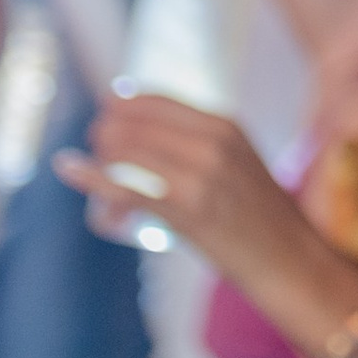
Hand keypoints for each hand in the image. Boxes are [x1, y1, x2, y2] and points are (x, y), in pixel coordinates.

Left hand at [57, 98, 354, 339]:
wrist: (290, 258)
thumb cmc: (259, 215)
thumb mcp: (238, 161)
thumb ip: (201, 142)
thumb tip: (145, 130)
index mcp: (225, 125)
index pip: (155, 99)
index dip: (121, 103)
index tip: (107, 110)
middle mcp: (211, 142)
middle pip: (133, 123)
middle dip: (104, 133)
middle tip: (97, 150)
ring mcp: (198, 176)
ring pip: (124, 151)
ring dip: (99, 160)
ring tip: (97, 177)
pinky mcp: (185, 211)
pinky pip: (122, 189)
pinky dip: (89, 178)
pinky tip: (67, 168)